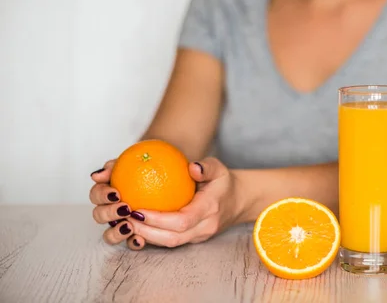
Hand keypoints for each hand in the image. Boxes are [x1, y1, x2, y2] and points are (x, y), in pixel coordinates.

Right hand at [89, 160, 143, 249]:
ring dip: (115, 232)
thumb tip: (96, 175)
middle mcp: (111, 209)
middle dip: (108, 213)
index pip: (96, 195)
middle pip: (98, 215)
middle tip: (125, 208)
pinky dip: (133, 242)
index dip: (101, 195)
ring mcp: (122, 223)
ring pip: (109, 234)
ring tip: (129, 226)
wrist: (174, 178)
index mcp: (108, 192)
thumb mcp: (138, 160)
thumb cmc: (152, 168)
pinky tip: (140, 240)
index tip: (117, 193)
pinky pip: (131, 243)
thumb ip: (116, 166)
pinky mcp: (136, 235)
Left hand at [91, 157, 243, 249]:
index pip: (182, 220)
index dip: (158, 219)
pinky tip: (135, 227)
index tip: (137, 210)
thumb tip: (191, 167)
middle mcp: (205, 227)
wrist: (238, 201)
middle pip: (172, 238)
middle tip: (124, 218)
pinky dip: (151, 236)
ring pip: (169, 244)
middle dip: (145, 232)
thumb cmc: (224, 182)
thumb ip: (206, 167)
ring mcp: (199, 236)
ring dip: (145, 237)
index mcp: (210, 209)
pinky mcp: (192, 240)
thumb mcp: (218, 168)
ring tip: (125, 224)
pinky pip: (170, 242)